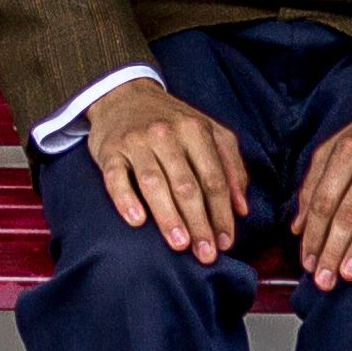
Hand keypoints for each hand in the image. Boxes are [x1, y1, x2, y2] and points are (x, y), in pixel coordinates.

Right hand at [86, 79, 250, 264]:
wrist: (125, 96)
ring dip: (168, 216)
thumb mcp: (210, 133)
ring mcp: (136, 142)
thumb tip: (242, 209)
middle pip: (187, 185)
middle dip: (200, 222)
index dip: (222, 213)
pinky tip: (137, 222)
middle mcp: (167, 135)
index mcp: (196, 131)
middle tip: (206, 254)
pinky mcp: (109, 151)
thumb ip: (231, 166)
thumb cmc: (174, 123)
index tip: (226, 242)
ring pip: (154, 183)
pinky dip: (126, 200)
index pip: (214, 179)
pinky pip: (116, 178)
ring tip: (180, 244)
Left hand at [294, 79, 351, 289]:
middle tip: (324, 280)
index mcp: (346, 152)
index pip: (323, 202)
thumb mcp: (339, 147)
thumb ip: (314, 183)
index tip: (307, 263)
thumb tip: (297, 226)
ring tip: (349, 273)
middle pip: (347, 212)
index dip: (313, 236)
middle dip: (332, 249)